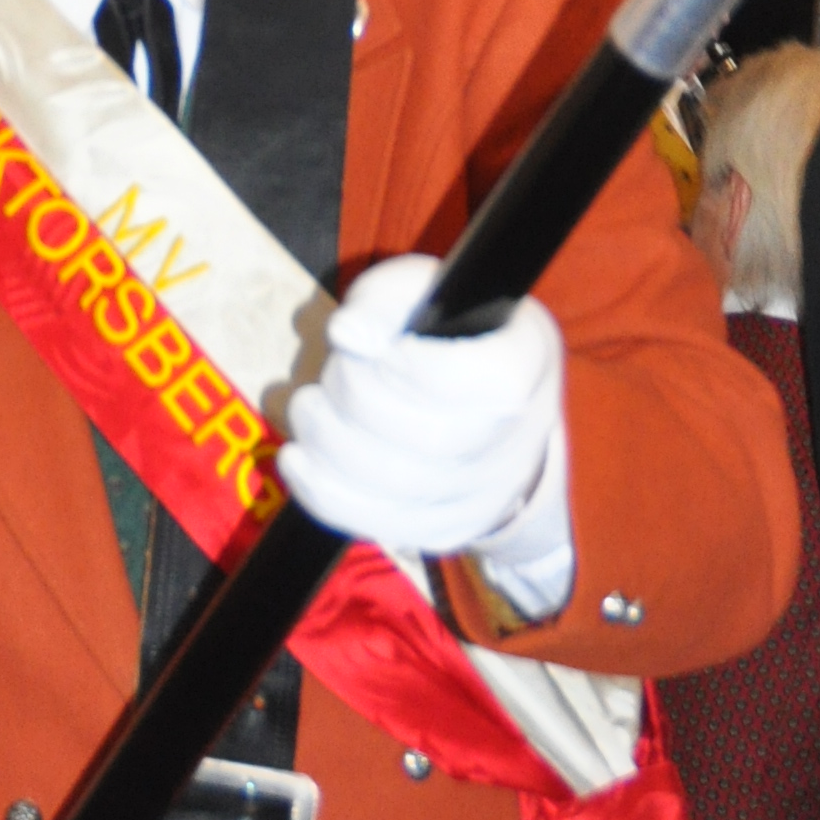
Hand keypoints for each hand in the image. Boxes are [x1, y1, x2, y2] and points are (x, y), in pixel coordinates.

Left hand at [280, 254, 565, 564]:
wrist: (494, 410)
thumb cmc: (451, 333)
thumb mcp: (426, 290)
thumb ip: (385, 299)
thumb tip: (347, 333)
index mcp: (521, 366)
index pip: (469, 379)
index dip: (404, 365)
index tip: (360, 342)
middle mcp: (516, 442)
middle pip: (431, 440)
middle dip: (357, 401)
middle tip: (327, 373)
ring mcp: (484, 496)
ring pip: (402, 490)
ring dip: (333, 446)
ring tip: (306, 407)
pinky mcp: (446, 529)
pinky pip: (382, 523)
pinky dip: (327, 494)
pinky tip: (297, 460)